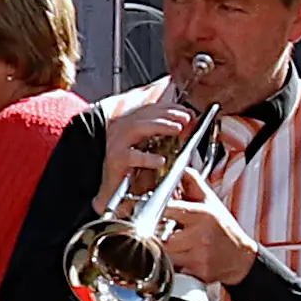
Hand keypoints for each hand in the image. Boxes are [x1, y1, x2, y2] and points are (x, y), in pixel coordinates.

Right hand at [94, 96, 196, 211]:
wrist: (112, 192)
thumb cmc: (131, 171)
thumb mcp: (151, 149)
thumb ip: (166, 136)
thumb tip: (187, 126)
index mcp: (130, 124)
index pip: (152, 109)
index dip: (172, 108)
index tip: (187, 113)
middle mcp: (121, 129)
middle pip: (146, 114)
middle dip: (169, 114)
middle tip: (186, 119)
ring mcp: (116, 143)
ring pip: (137, 127)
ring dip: (160, 125)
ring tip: (177, 129)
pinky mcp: (115, 160)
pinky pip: (132, 156)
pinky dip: (147, 158)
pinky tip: (160, 161)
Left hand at [154, 168, 258, 286]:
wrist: (240, 258)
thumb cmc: (225, 229)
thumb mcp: (212, 203)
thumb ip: (194, 185)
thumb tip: (182, 170)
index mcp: (203, 215)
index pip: (171, 210)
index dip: (157, 210)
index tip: (149, 210)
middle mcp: (200, 235)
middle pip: (163, 237)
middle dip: (159, 236)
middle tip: (161, 233)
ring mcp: (198, 255)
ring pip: (165, 254)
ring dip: (164, 251)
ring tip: (174, 245)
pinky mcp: (196, 272)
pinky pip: (173, 268)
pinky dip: (172, 264)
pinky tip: (182, 258)